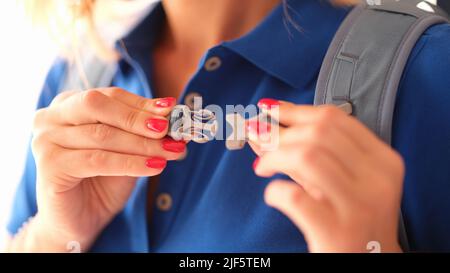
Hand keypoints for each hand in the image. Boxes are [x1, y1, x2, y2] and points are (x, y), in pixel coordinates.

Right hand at [30, 88, 183, 250]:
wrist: (79, 221)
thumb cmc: (103, 181)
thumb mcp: (127, 150)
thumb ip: (143, 131)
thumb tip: (174, 116)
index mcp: (68, 104)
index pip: (110, 96)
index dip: (142, 103)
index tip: (172, 110)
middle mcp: (52, 117)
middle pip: (99, 105)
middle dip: (139, 118)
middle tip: (169, 130)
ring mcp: (46, 140)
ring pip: (102, 135)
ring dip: (142, 144)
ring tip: (171, 151)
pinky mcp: (50, 166)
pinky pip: (97, 160)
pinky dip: (131, 163)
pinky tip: (155, 167)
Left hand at [248, 99, 404, 252]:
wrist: (370, 263)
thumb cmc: (350, 218)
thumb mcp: (339, 181)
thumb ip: (306, 150)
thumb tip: (264, 122)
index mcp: (383, 160)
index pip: (334, 118)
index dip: (294, 110)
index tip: (269, 110)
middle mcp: (378, 179)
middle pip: (318, 132)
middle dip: (279, 132)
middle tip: (259, 141)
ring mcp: (360, 206)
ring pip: (307, 156)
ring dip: (273, 157)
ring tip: (263, 167)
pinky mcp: (338, 231)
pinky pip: (294, 197)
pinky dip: (275, 191)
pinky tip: (273, 195)